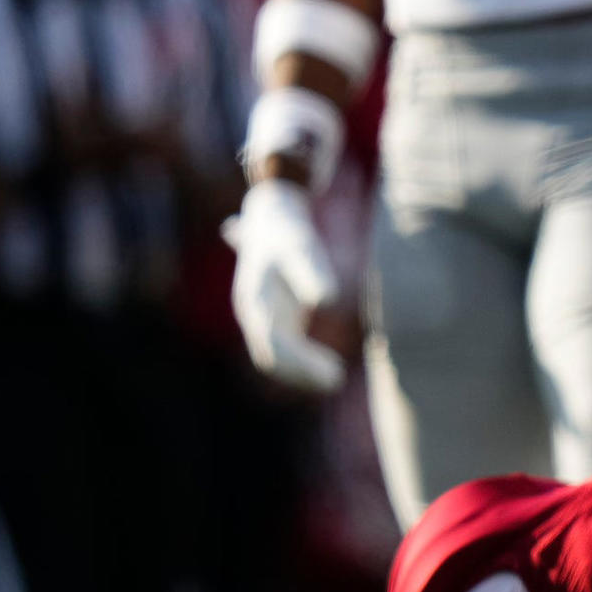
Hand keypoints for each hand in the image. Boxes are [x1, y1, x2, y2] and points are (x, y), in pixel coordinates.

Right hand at [224, 176, 345, 391]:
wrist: (271, 210)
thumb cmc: (287, 228)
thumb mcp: (300, 244)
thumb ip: (311, 270)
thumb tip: (326, 299)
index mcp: (254, 300)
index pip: (275, 345)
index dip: (302, 364)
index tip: (333, 375)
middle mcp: (253, 312)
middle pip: (272, 356)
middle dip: (302, 373)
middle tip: (337, 380)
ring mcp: (261, 314)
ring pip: (276, 355)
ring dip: (301, 372)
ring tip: (334, 378)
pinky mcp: (274, 313)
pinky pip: (284, 347)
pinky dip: (302, 362)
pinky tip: (327, 370)